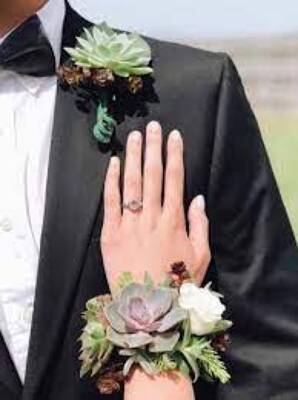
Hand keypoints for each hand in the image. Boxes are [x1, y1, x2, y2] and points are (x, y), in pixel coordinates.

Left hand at [100, 121, 210, 292]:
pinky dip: (111, 181)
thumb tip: (198, 198)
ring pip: (131, 183)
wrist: (148, 308)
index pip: (175, 179)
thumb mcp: (200, 256)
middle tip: (152, 127)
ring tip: (134, 136)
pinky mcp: (111, 233)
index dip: (174, 155)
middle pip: (152, 174)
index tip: (174, 136)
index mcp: (174, 221)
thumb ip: (201, 225)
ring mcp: (130, 224)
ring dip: (133, 157)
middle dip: (153, 148)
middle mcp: (152, 217)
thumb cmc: (176, 282)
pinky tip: (113, 163)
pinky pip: (110, 202)